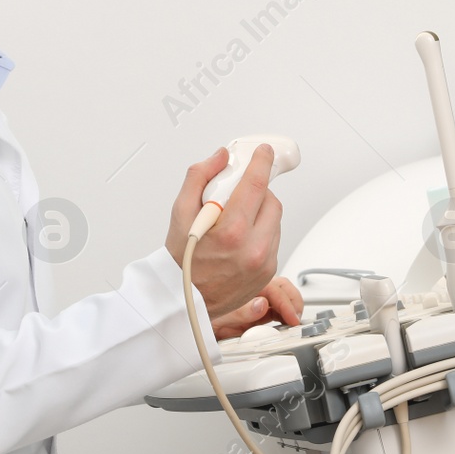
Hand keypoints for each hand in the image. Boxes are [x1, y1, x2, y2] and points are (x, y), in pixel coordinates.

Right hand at [165, 145, 283, 318]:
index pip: (256, 185)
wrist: (184, 301)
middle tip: (239, 193)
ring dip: (261, 212)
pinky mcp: (269, 273)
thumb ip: (199, 177)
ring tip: (236, 220)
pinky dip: (262, 231)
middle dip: (258, 191)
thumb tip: (220, 157)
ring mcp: (264, 263)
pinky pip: (273, 239)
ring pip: (275, 220)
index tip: (263, 152)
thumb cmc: (181, 260)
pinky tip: (240, 238)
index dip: (261, 162)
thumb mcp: (179, 212)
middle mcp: (253, 249)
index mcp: (232, 232)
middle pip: (271, 201)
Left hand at [210, 276, 303, 339]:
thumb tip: (261, 305)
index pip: (275, 290)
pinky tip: (286, 323)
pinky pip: (278, 310)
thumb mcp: (220, 318)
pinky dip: (286, 315)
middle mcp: (254, 292)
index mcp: (246, 287)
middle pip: (283, 288)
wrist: (197, 328)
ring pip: (283, 296)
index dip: (287, 304)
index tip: (292, 318)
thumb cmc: (204, 319)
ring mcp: (258, 302)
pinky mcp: (260, 314)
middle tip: (296, 319)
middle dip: (294, 301)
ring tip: (294, 321)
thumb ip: (241, 312)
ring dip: (292, 307)